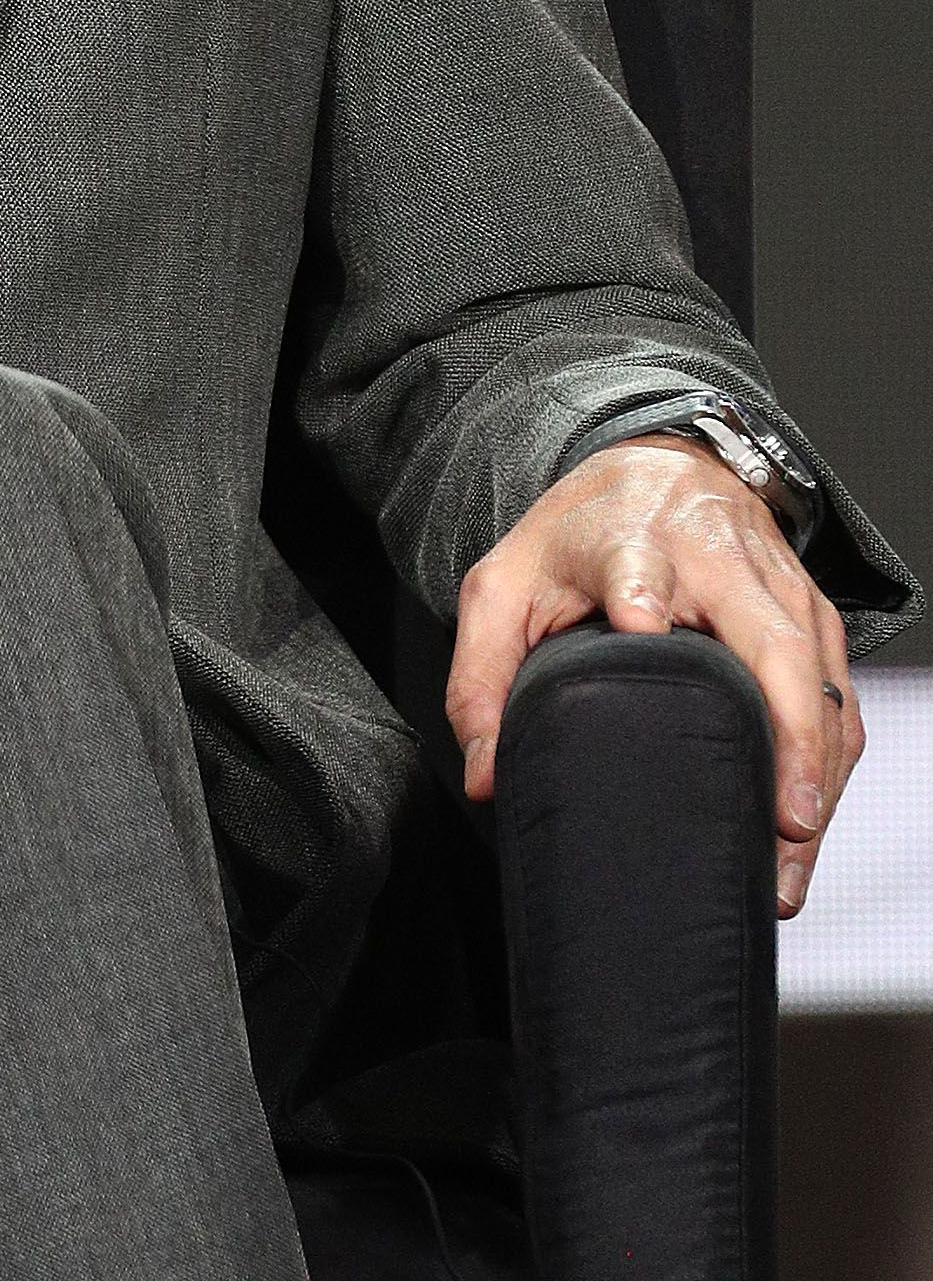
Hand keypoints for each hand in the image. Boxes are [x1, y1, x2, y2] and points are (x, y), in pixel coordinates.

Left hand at [446, 436, 860, 914]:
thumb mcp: (505, 586)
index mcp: (628, 539)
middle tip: (782, 814)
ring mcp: (778, 587)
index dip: (639, 592)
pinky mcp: (814, 615)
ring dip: (817, 769)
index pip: (635, 565)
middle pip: (768, 637)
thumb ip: (480, 678)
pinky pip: (837, 696)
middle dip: (785, 728)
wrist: (659, 470)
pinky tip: (808, 818)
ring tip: (792, 847)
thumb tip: (484, 778)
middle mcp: (716, 559)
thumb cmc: (578, 538)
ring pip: (818, 680)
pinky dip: (832, 762)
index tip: (641, 624)